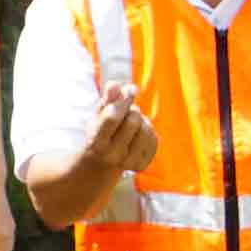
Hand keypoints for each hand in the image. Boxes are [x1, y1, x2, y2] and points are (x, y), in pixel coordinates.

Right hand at [41, 91, 155, 199]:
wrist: (101, 162)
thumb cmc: (100, 132)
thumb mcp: (98, 115)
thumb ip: (107, 99)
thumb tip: (115, 85)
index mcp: (97, 142)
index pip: (112, 117)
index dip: (122, 101)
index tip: (129, 90)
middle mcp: (113, 155)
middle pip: (132, 121)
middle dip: (132, 109)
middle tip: (126, 109)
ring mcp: (128, 163)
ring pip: (145, 129)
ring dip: (141, 119)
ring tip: (131, 121)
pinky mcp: (142, 165)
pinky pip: (154, 139)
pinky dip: (148, 130)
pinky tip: (138, 133)